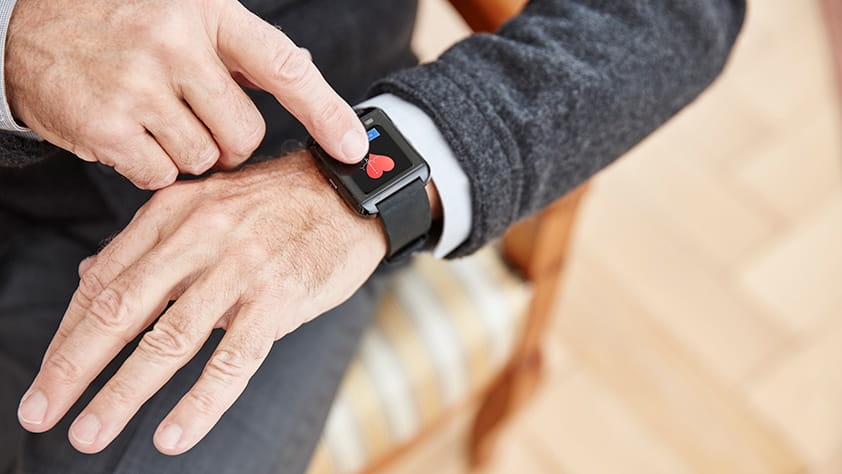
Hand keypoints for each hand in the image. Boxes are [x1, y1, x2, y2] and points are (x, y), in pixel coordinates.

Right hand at [5, 0, 367, 188]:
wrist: (28, 29)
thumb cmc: (125, 23)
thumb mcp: (187, 14)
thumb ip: (242, 50)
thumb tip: (305, 73)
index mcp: (208, 12)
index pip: (282, 66)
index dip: (325, 111)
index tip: (354, 148)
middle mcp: (175, 43)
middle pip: (243, 134)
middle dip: (227, 140)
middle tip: (194, 117)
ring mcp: (137, 84)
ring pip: (203, 160)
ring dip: (188, 153)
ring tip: (155, 118)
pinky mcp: (105, 125)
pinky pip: (160, 177)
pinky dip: (151, 167)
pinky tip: (130, 134)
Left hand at [17, 151, 394, 453]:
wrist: (350, 193)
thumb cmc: (277, 206)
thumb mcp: (206, 206)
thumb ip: (149, 244)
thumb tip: (90, 277)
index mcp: (173, 213)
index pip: (103, 279)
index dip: (69, 332)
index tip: (49, 371)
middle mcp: (198, 235)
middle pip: (121, 309)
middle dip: (73, 366)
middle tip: (40, 410)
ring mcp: (239, 267)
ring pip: (169, 339)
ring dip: (123, 392)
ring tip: (90, 431)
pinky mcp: (278, 298)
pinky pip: (232, 360)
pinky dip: (200, 403)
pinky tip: (173, 435)